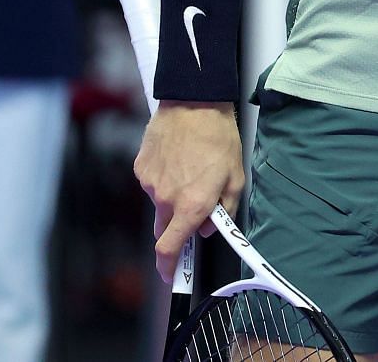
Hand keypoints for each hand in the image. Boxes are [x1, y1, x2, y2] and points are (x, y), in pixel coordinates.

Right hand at [134, 101, 244, 282]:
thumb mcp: (235, 176)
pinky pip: (152, 184)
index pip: (170, 248)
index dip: (168, 267)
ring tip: (190, 169)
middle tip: (192, 207)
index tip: (171, 275)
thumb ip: (224, 209)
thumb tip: (210, 227)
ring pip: (160, 204)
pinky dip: (164, 179)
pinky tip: (177, 159)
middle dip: (177, 226)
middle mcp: (166, 199)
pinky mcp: (141, 169)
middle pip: (165, 228)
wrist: (194, 103)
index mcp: (191, 205)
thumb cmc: (218, 138)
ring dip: (173, 197)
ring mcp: (150, 184)